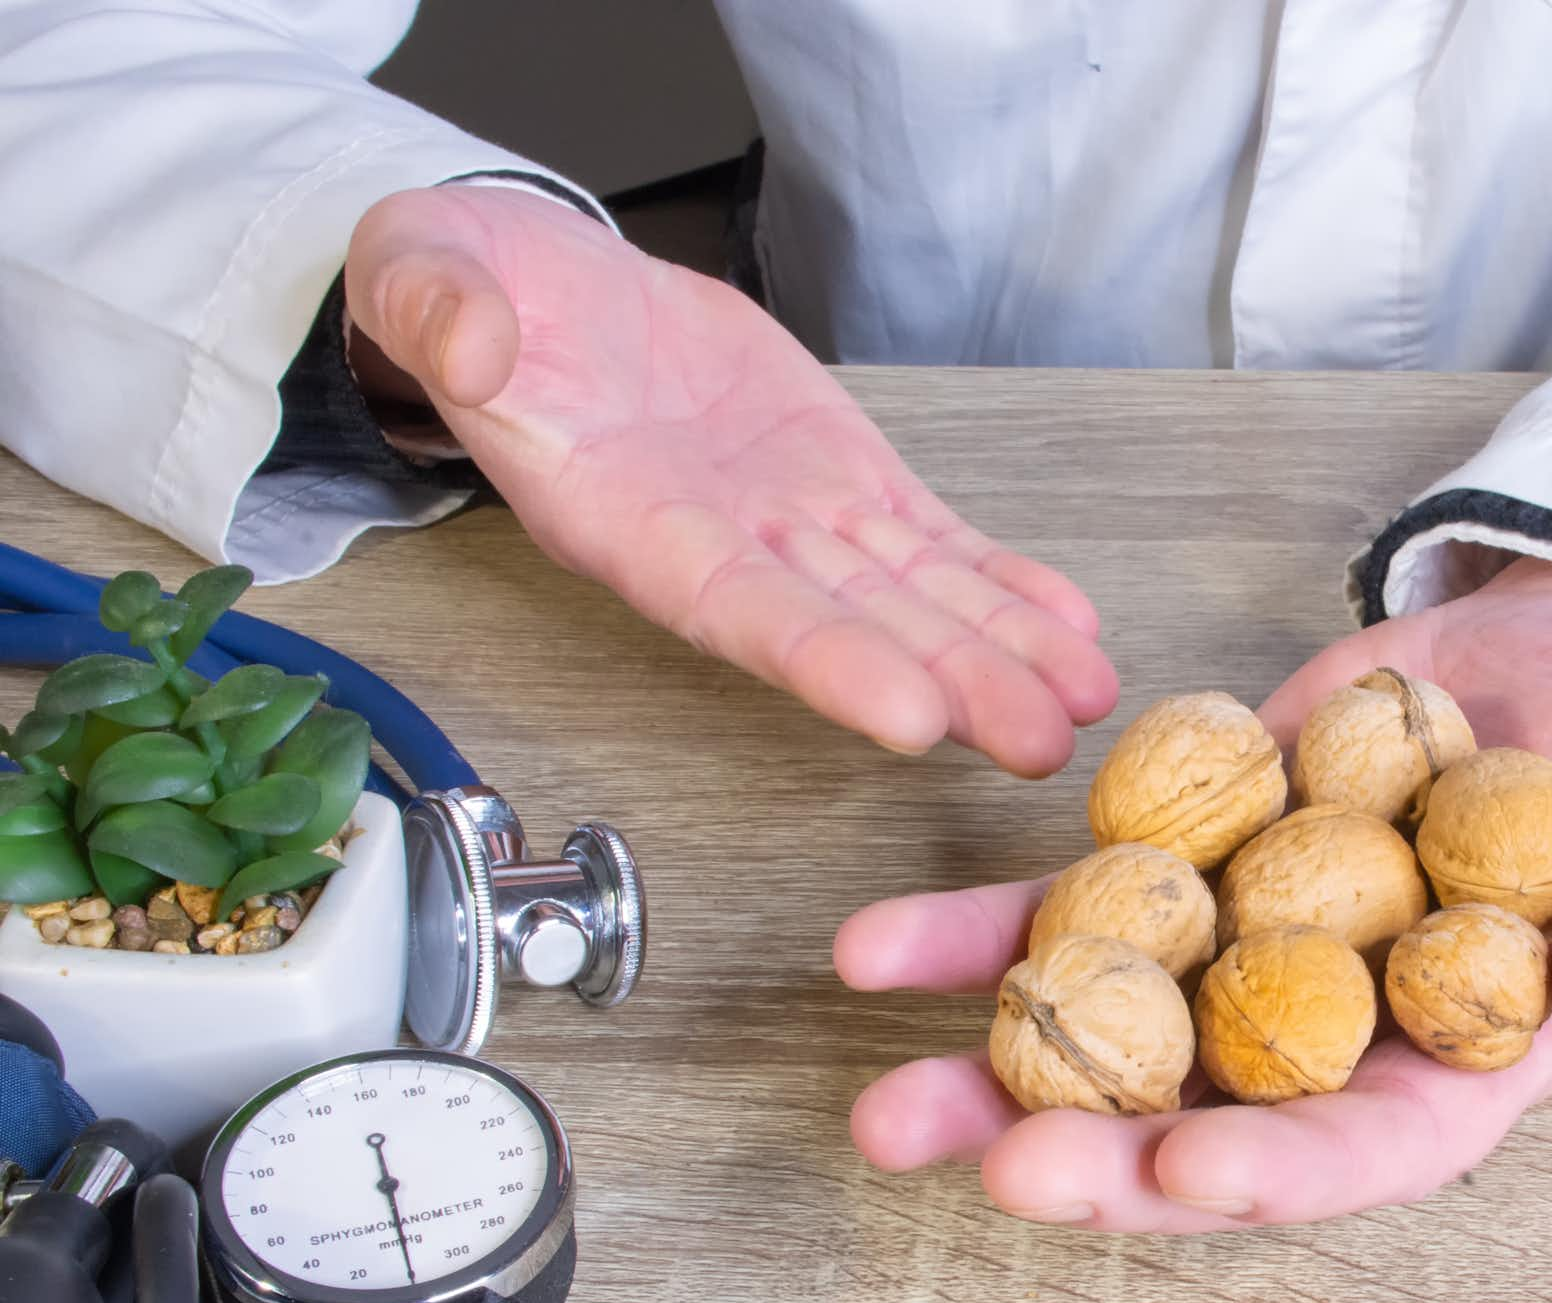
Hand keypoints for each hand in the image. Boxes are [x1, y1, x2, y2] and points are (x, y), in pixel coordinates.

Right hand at [343, 185, 1115, 773]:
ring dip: (998, 651)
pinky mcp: (838, 477)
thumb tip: (469, 341)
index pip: (729, 603)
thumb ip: (439, 308)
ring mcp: (788, 516)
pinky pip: (931, 540)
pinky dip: (1001, 582)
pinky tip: (1070, 626)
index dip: (820, 657)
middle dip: (947, 683)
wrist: (537, 287)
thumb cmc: (474, 299)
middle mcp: (718, 541)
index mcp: (618, 516)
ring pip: (908, 596)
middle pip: (846, 625)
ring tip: (1085, 696)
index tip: (906, 712)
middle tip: (1037, 738)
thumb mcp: (424, 273)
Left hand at [836, 559, 1551, 1229]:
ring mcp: (1245, 955)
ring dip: (995, 1077)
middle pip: (1210, 1123)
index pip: (1373, 1145)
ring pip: (1109, 1038)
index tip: (1195, 1172)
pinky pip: (1067, 911)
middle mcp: (1335, 1033)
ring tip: (886, 1109)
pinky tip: (879, 955)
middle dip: (1102, 1158)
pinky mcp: (1183, 864)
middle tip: (999, 1168)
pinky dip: (975, 935)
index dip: (1285, 1171)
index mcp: (1462, 1058)